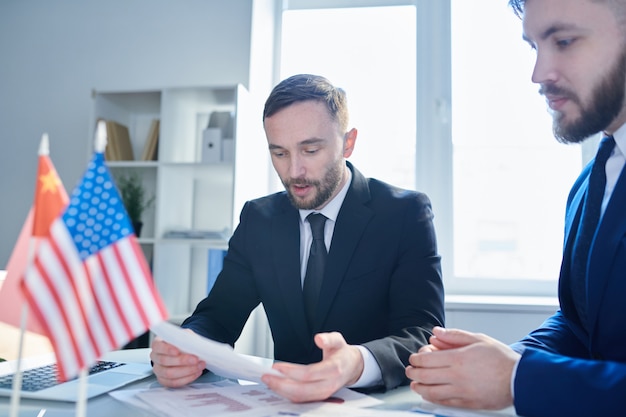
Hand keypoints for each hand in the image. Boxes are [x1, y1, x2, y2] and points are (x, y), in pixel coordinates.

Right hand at [150, 335, 205, 387]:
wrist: (185, 353)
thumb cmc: (183, 343)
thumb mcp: (186, 335)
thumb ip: (187, 338)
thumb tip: (193, 344)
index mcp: (157, 344)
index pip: (158, 346)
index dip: (167, 349)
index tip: (177, 351)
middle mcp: (155, 357)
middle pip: (164, 361)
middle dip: (182, 361)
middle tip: (196, 359)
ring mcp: (158, 370)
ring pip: (169, 374)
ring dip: (187, 371)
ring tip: (199, 366)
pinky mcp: (164, 380)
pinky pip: (174, 382)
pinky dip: (187, 378)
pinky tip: (196, 372)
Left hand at [261, 332, 363, 402]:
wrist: (352, 367)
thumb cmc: (342, 353)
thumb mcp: (338, 340)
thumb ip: (328, 338)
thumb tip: (319, 339)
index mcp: (334, 369)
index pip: (309, 374)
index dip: (291, 372)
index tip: (276, 366)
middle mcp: (329, 384)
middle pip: (302, 390)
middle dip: (281, 385)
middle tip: (266, 377)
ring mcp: (324, 394)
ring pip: (301, 398)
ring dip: (282, 391)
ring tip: (269, 381)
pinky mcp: (319, 397)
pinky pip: (302, 399)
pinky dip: (288, 394)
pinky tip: (278, 386)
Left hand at [405, 326, 519, 409]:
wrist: (520, 379)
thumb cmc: (501, 359)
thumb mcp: (478, 339)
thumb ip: (454, 336)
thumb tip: (436, 333)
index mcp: (458, 358)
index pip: (427, 359)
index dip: (416, 358)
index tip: (414, 358)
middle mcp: (457, 376)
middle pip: (425, 376)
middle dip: (413, 372)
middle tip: (410, 370)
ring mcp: (462, 391)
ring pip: (432, 392)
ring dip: (419, 387)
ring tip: (415, 383)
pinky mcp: (468, 403)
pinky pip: (444, 402)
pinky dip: (433, 399)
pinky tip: (429, 394)